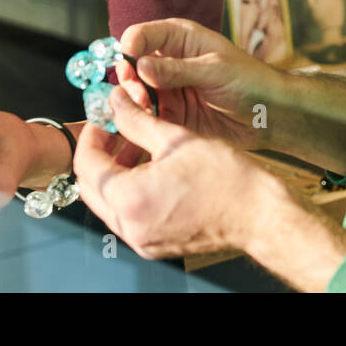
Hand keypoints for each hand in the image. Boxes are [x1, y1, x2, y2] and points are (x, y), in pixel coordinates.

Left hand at [74, 87, 278, 258]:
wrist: (258, 215)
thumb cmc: (226, 179)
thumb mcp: (176, 139)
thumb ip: (137, 119)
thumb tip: (116, 101)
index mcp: (129, 199)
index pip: (87, 163)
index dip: (91, 134)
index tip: (103, 117)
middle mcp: (129, 226)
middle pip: (92, 186)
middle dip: (99, 154)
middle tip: (114, 129)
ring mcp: (141, 239)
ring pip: (109, 201)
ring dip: (115, 171)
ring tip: (134, 144)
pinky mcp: (154, 243)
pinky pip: (128, 215)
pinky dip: (130, 190)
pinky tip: (149, 168)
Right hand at [116, 17, 280, 149]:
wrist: (269, 115)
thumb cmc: (249, 80)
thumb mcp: (215, 70)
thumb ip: (177, 69)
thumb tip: (140, 66)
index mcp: (178, 38)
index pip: (141, 36)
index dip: (129, 49)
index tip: (130, 67)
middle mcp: (167, 61)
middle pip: (130, 66)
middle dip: (128, 79)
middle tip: (139, 94)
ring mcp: (167, 89)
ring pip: (133, 93)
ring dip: (133, 102)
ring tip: (145, 110)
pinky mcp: (170, 114)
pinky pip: (146, 117)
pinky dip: (142, 120)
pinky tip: (149, 125)